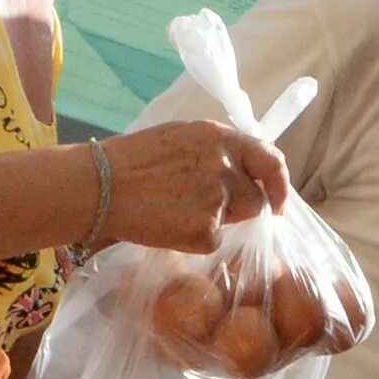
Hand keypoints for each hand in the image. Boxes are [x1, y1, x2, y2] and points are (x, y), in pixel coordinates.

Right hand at [101, 123, 289, 253]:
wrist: (99, 186)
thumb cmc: (132, 162)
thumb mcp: (180, 138)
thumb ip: (216, 151)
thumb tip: (246, 171)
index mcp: (219, 137)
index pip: (270, 159)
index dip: (279, 184)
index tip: (277, 202)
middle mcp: (224, 164)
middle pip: (257, 198)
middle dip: (241, 209)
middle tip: (207, 210)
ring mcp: (217, 198)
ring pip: (237, 222)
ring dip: (217, 222)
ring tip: (179, 211)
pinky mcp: (206, 229)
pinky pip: (213, 241)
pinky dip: (195, 240)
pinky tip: (168, 225)